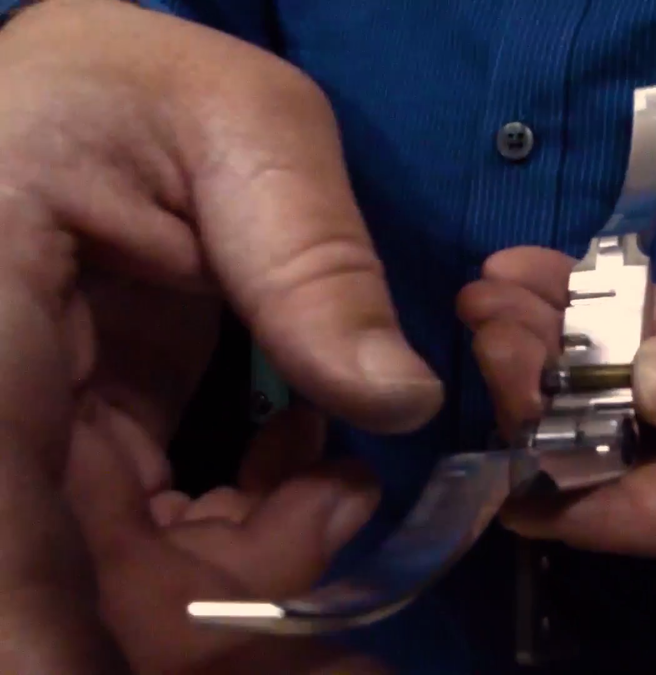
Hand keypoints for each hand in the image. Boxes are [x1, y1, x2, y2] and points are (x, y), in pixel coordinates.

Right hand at [0, 1, 436, 671]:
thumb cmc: (128, 85)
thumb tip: (396, 399)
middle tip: (358, 569)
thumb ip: (305, 255)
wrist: (78, 98)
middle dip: (233, 625)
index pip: (7, 545)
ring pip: (122, 592)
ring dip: (256, 583)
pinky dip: (243, 545)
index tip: (209, 665)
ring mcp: (25, 449)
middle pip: (83, 597)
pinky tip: (309, 477)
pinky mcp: (75, 457)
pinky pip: (147, 550)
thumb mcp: (235, 126)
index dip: (63, 645)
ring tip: (344, 494)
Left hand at [459, 208, 655, 585]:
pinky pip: (649, 360)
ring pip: (634, 410)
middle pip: (654, 469)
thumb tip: (647, 389)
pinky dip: (593, 319)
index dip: (609, 501)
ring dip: (557, 351)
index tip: (514, 475)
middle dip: (558, 407)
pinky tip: (532, 276)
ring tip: (490, 292)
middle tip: (489, 331)